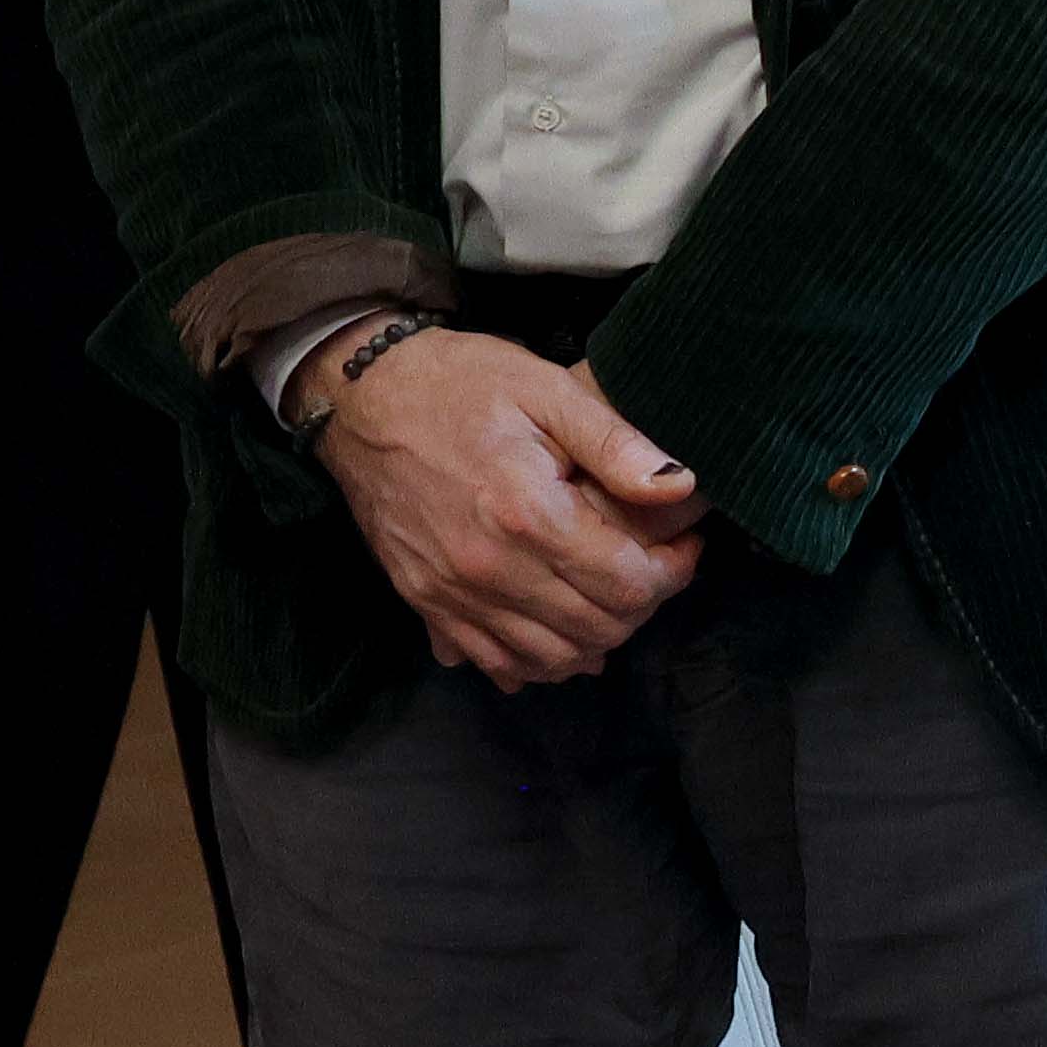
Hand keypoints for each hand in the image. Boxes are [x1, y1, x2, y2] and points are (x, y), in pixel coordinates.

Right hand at [314, 333, 706, 689]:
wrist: (363, 398)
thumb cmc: (461, 384)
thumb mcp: (547, 390)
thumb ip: (616, 444)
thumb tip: (680, 486)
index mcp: (526, 514)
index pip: (627, 585)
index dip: (673, 572)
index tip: (684, 544)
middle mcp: (486, 568)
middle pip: (596, 630)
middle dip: (643, 606)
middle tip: (654, 566)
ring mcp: (450, 593)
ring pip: (550, 658)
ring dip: (596, 638)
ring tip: (612, 594)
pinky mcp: (423, 602)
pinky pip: (494, 662)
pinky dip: (538, 659)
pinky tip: (560, 627)